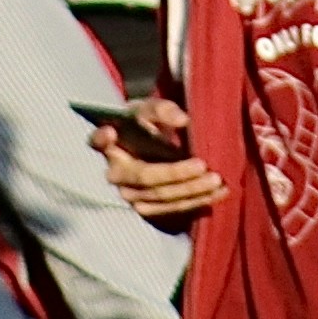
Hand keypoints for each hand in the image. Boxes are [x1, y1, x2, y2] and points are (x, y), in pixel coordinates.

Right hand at [85, 103, 212, 225]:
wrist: (140, 144)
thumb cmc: (140, 124)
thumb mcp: (147, 110)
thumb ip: (162, 110)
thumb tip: (183, 120)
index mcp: (109, 147)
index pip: (100, 144)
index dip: (103, 140)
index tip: (111, 132)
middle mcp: (115, 175)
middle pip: (146, 178)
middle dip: (176, 174)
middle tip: (204, 167)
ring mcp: (129, 196)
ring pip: (161, 198)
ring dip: (191, 192)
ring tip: (216, 182)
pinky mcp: (146, 208)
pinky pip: (172, 209)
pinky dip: (196, 202)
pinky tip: (217, 194)